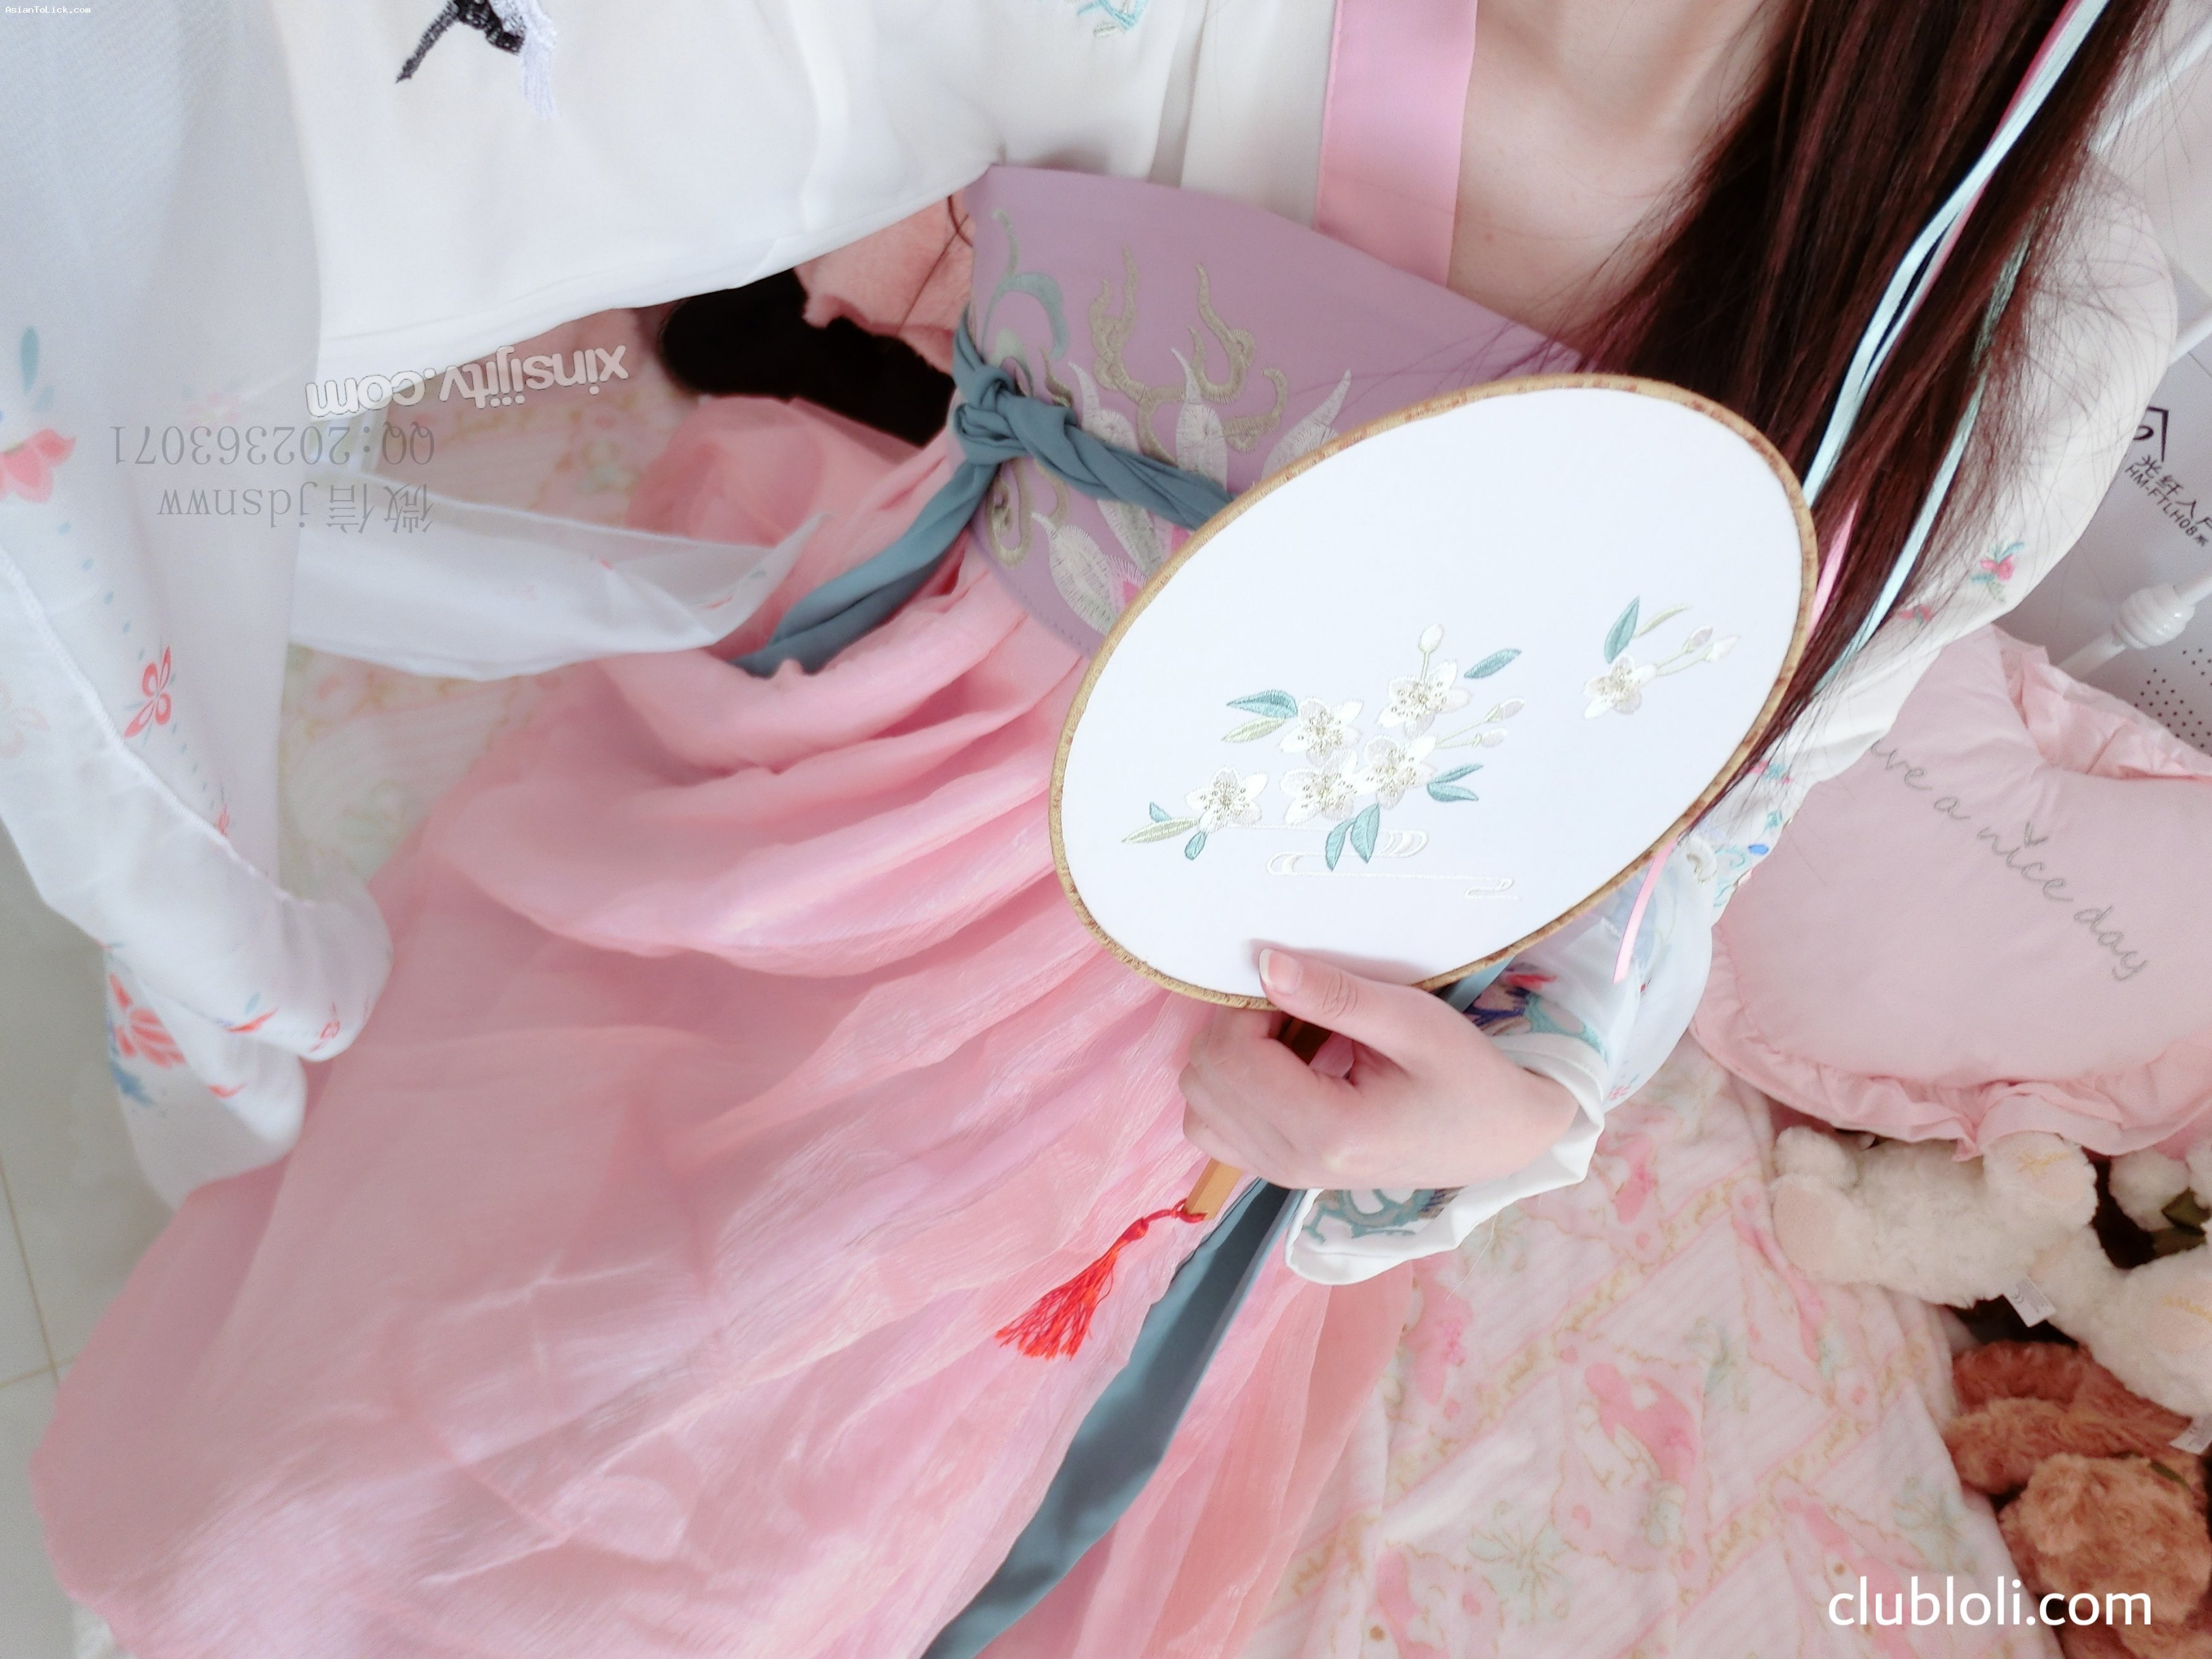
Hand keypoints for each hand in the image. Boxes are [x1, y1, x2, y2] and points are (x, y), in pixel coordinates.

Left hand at [1178, 948, 1578, 1191]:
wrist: (1497, 1138)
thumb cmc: (1465, 1076)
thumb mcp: (1412, 1021)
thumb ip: (1334, 994)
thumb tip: (1263, 963)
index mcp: (1324, 1132)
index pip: (1231, 1056)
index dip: (1245, 1005)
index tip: (1294, 982)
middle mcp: (1290, 1163)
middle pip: (1204, 1077)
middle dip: (1234, 1026)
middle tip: (1295, 1003)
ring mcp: (1281, 1173)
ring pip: (1199, 1103)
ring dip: (1230, 1054)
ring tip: (1290, 1033)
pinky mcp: (1281, 1171)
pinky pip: (1217, 1125)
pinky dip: (1233, 1085)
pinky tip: (1284, 1063)